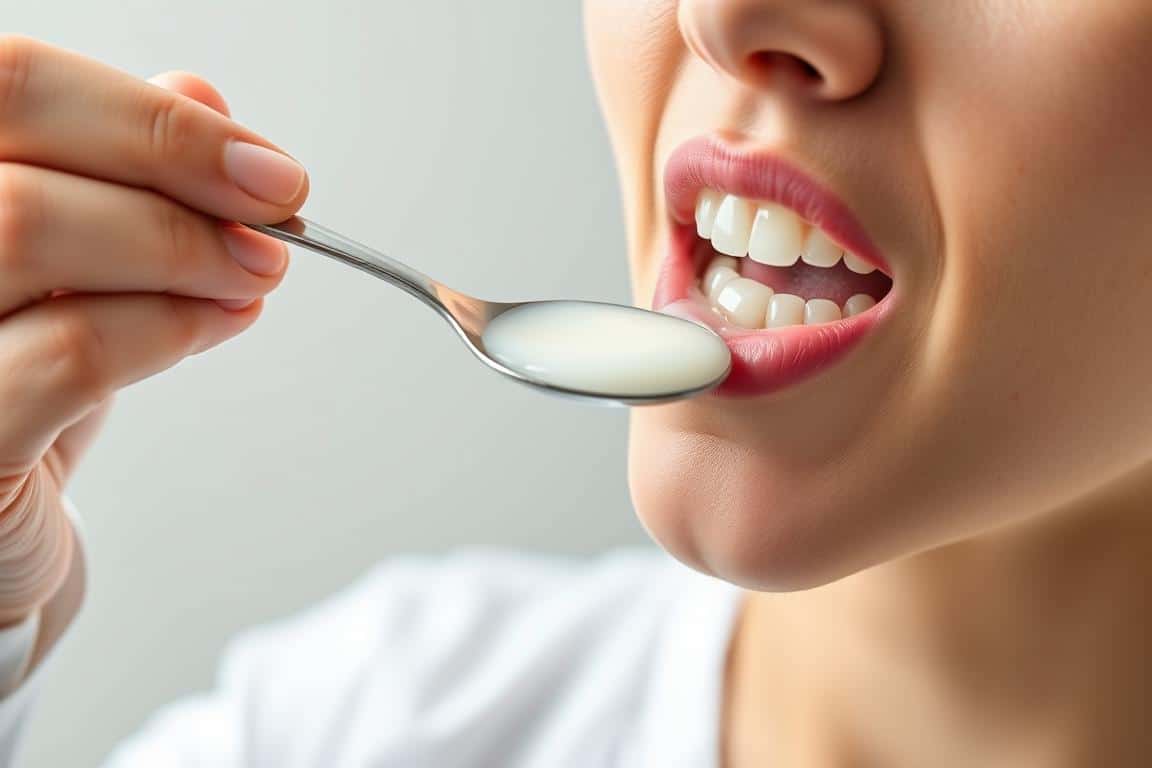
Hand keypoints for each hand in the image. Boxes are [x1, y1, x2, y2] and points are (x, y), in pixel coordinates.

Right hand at [0, 37, 308, 624]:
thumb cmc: (26, 382)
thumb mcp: (78, 265)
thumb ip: (118, 173)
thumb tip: (198, 96)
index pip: (15, 82)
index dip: (151, 119)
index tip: (266, 169)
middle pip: (22, 150)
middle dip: (177, 177)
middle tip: (276, 222)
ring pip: (28, 231)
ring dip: (178, 249)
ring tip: (255, 273)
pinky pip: (64, 352)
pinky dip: (166, 327)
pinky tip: (220, 324)